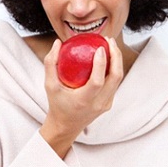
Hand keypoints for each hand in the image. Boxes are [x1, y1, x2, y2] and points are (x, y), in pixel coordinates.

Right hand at [39, 37, 123, 157]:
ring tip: (111, 45)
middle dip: (116, 56)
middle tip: (109, 41)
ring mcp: (106, 104)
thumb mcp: (49, 85)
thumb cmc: (56, 103)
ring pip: (118, 79)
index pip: (97, 81)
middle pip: (115, 78)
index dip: (101, 64)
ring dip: (117, 60)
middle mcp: (98, 104)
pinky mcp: (109, 103)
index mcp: (84, 101)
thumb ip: (50, 63)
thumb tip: (58, 42)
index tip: (100, 48)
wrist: (66, 126)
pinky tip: (109, 56)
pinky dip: (114, 68)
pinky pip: (115, 83)